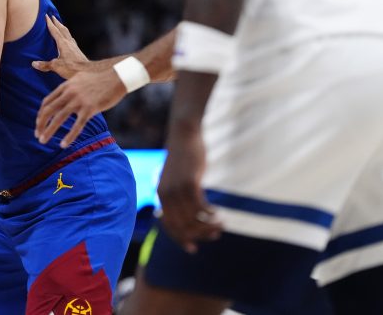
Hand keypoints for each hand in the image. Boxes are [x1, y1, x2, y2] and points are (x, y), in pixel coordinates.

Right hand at [31, 16, 89, 78]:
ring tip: (60, 25)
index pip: (55, 31)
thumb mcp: (56, 66)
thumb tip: (34, 64)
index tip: (46, 16)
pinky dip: (67, 36)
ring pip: (67, 33)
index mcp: (63, 43)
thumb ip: (45, 65)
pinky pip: (71, 39)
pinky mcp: (77, 51)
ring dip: (62, 28)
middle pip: (62, 29)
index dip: (50, 23)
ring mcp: (74, 46)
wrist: (87, 71)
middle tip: (53, 16)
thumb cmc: (72, 68)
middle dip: (57, 22)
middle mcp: (69, 42)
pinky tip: (68, 39)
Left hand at [35, 67, 126, 146]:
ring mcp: (79, 101)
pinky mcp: (90, 108)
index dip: (40, 114)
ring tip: (43, 141)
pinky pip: (77, 125)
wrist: (118, 76)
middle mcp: (69, 93)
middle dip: (40, 124)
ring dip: (48, 131)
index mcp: (66, 86)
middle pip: (48, 110)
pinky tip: (63, 144)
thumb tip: (63, 96)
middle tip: (37, 135)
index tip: (38, 124)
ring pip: (59, 118)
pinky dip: (69, 136)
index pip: (47, 102)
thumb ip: (70, 87)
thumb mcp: (80, 78)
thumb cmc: (100, 79)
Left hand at [157, 123, 221, 252]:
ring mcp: (177, 189)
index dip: (181, 239)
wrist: (183, 134)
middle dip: (199, 235)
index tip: (194, 248)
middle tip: (215, 235)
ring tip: (221, 224)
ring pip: (193, 218)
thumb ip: (177, 194)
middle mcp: (166, 194)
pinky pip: (200, 206)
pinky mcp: (190, 182)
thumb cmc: (183, 156)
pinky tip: (217, 212)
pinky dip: (210, 213)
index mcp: (161, 195)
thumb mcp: (176, 177)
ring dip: (209, 225)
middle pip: (182, 226)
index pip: (169, 226)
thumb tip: (185, 211)